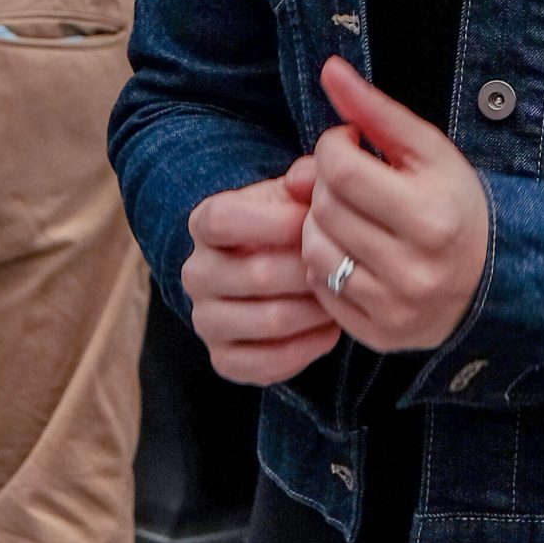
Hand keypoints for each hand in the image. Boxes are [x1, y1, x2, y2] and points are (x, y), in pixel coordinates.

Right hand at [183, 158, 337, 384]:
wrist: (276, 267)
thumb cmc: (290, 224)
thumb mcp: (296, 193)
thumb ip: (307, 177)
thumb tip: (306, 178)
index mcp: (205, 223)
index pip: (223, 220)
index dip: (273, 222)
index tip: (314, 221)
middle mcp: (196, 272)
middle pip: (255, 275)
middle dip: (310, 270)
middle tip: (347, 265)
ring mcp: (206, 319)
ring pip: (267, 322)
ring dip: (315, 310)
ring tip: (343, 296)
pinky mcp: (223, 359)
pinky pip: (265, 365)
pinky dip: (305, 349)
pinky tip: (330, 331)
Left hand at [301, 56, 490, 354]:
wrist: (494, 277)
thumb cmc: (455, 201)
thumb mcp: (427, 148)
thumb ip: (375, 109)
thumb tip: (329, 69)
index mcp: (431, 216)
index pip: (341, 170)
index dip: (333, 146)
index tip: (350, 144)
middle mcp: (413, 269)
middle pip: (324, 209)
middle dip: (327, 184)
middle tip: (352, 180)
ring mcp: (394, 308)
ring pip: (315, 251)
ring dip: (320, 225)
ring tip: (349, 215)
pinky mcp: (378, 335)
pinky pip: (321, 290)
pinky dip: (326, 264)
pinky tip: (351, 250)